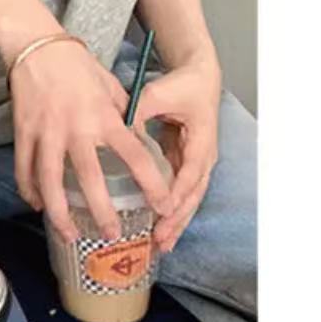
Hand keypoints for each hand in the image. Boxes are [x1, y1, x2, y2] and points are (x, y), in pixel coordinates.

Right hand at [9, 40, 172, 243]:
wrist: (36, 45)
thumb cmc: (76, 63)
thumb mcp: (110, 86)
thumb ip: (122, 115)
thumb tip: (135, 140)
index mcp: (103, 116)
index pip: (135, 156)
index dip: (152, 184)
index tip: (163, 206)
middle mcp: (75, 128)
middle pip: (89, 179)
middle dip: (102, 212)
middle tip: (112, 234)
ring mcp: (46, 132)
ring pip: (50, 182)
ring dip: (60, 213)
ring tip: (70, 234)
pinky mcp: (23, 131)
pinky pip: (24, 168)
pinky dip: (30, 191)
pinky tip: (38, 205)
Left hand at [130, 58, 221, 252]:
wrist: (199, 77)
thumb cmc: (181, 85)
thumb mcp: (157, 94)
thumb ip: (138, 111)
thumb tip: (116, 132)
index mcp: (201, 142)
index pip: (191, 174)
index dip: (177, 195)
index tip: (163, 212)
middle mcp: (204, 157)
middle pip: (192, 196)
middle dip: (177, 221)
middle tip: (159, 242)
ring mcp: (198, 162)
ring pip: (189, 199)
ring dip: (176, 222)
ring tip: (160, 245)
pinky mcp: (187, 163)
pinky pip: (180, 191)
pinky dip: (172, 210)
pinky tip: (159, 226)